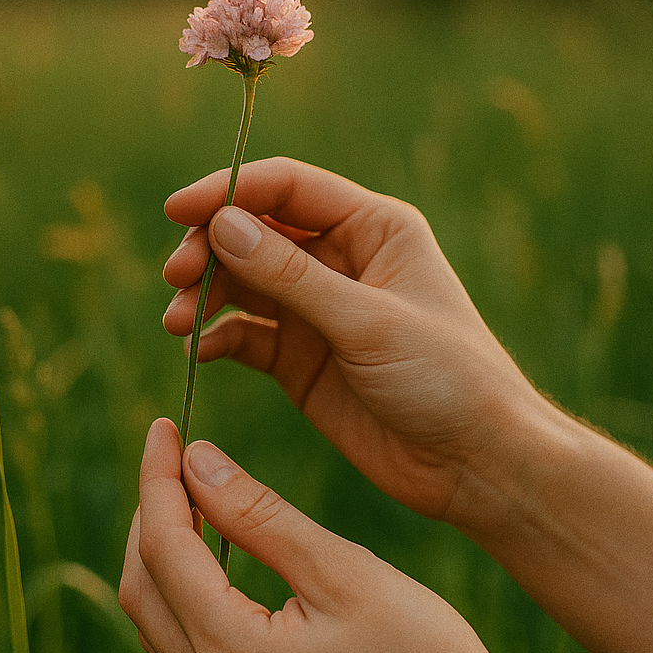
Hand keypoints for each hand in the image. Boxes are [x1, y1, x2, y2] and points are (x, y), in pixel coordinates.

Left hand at [119, 419, 528, 652]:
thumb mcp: (342, 569)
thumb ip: (259, 514)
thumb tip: (194, 460)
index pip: (165, 548)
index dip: (158, 478)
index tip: (165, 425)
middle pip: (142, 587)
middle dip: (150, 512)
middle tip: (178, 455)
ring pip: (155, 620)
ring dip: (160, 553)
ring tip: (192, 493)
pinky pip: (182, 649)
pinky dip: (182, 592)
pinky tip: (214, 553)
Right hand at [162, 157, 540, 518]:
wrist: (476, 464)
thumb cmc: (447, 378)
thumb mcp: (368, 321)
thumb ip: (291, 277)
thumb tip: (221, 225)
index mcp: (373, 228)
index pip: (286, 189)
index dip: (227, 192)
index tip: (176, 212)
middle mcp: (341, 259)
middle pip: (253, 232)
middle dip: (208, 249)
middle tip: (176, 279)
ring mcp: (317, 310)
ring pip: (241, 282)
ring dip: (203, 295)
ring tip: (177, 322)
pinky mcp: (300, 360)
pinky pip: (243, 335)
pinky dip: (215, 337)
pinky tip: (197, 351)